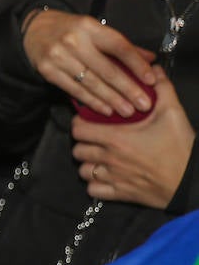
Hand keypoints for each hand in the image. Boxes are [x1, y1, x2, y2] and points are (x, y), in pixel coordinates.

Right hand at [23, 8, 155, 118]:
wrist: (33, 30)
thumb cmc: (70, 30)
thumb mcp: (94, 29)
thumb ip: (120, 45)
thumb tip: (150, 59)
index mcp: (89, 27)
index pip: (118, 47)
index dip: (136, 65)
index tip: (151, 80)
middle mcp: (73, 41)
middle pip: (106, 69)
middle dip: (128, 89)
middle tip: (144, 104)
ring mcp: (58, 56)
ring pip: (91, 82)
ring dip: (112, 99)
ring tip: (127, 110)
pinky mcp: (48, 71)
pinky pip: (74, 90)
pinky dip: (91, 101)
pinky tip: (105, 109)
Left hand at [71, 65, 195, 207]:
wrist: (192, 180)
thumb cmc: (181, 147)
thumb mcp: (173, 113)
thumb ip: (162, 89)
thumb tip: (153, 70)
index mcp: (115, 138)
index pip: (78, 129)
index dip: (81, 124)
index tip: (89, 121)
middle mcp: (108, 158)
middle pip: (77, 149)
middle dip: (84, 143)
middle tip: (96, 139)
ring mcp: (112, 178)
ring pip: (83, 170)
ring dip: (88, 164)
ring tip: (100, 157)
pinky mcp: (120, 194)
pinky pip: (93, 190)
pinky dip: (95, 184)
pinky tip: (105, 176)